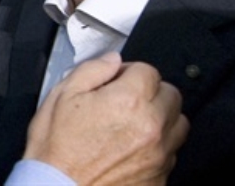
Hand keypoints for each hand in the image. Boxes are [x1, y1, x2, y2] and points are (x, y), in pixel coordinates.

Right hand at [24, 52, 188, 184]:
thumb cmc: (56, 150)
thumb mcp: (61, 96)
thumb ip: (92, 70)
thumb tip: (112, 61)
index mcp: (128, 101)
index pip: (148, 70)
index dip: (129, 72)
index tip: (116, 81)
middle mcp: (151, 126)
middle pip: (171, 94)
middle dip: (150, 92)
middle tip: (126, 100)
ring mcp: (159, 155)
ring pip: (178, 123)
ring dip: (161, 118)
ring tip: (134, 124)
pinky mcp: (160, 178)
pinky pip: (171, 153)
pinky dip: (158, 147)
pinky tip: (132, 148)